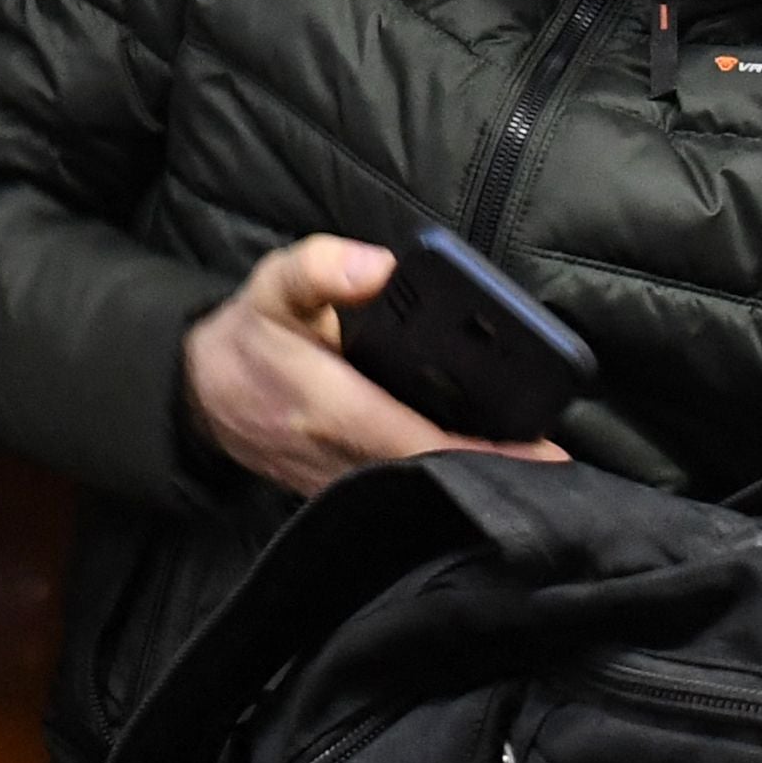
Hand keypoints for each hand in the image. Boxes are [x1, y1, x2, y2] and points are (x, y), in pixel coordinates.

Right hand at [181, 237, 571, 502]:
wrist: (198, 397)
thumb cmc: (248, 340)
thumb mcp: (272, 288)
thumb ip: (319, 268)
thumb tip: (379, 266)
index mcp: (330, 408)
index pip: (420, 442)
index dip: (484, 453)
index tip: (543, 455)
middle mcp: (339, 458)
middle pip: (434, 477)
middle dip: (499, 472)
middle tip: (563, 465)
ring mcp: (342, 486)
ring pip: (422, 496)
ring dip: (478, 484)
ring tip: (541, 470)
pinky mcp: (345, 495)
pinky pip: (405, 496)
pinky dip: (447, 487)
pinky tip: (488, 472)